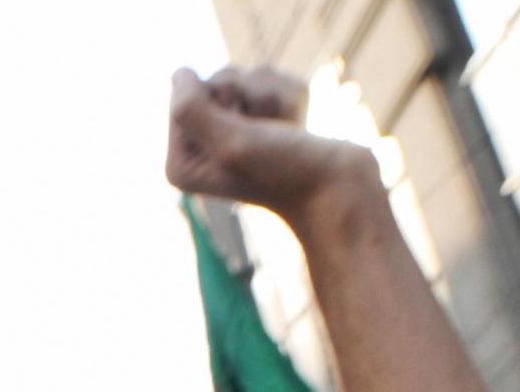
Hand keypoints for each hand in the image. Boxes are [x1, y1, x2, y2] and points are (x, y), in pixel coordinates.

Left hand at [165, 65, 377, 230]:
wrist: (339, 189)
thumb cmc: (283, 173)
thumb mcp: (231, 143)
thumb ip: (192, 110)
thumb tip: (180, 74)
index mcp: (183, 161)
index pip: (187, 93)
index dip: (222, 101)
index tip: (242, 132)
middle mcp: (206, 145)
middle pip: (219, 80)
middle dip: (251, 96)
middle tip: (268, 134)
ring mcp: (239, 130)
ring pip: (251, 76)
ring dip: (275, 98)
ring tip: (286, 133)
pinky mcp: (269, 119)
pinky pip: (277, 80)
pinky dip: (293, 98)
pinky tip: (298, 128)